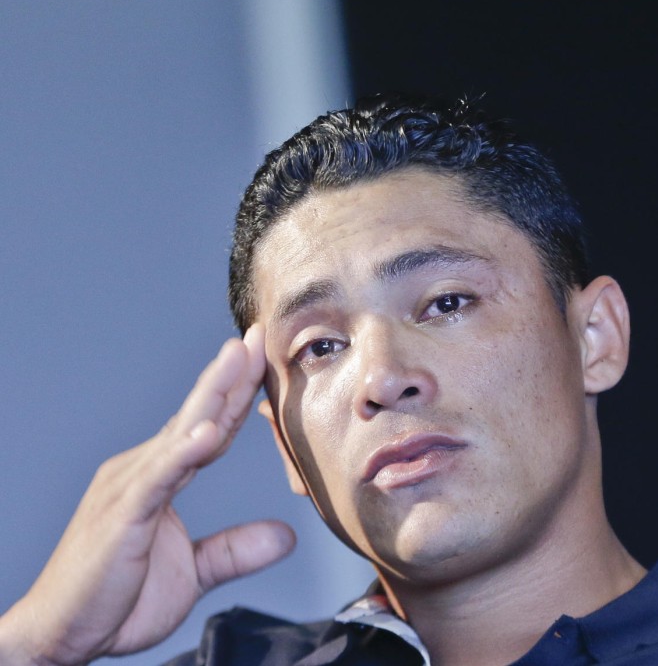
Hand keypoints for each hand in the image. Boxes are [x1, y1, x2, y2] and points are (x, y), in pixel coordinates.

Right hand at [0, 325, 295, 664]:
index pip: (208, 428)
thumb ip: (235, 549)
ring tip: (238, 358)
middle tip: (258, 335)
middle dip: (229, 374)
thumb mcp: (193, 573)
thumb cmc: (115, 600)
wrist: (60, 638)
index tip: (263, 359)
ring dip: (212, 395)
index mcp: (159, 478)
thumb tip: (285, 535)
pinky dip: (183, 453)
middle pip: (197, 416)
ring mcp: (128, 488)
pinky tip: (208, 432)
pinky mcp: (120, 515)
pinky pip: (157, 478)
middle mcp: (142, 472)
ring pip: (180, 433)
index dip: (236, 395)